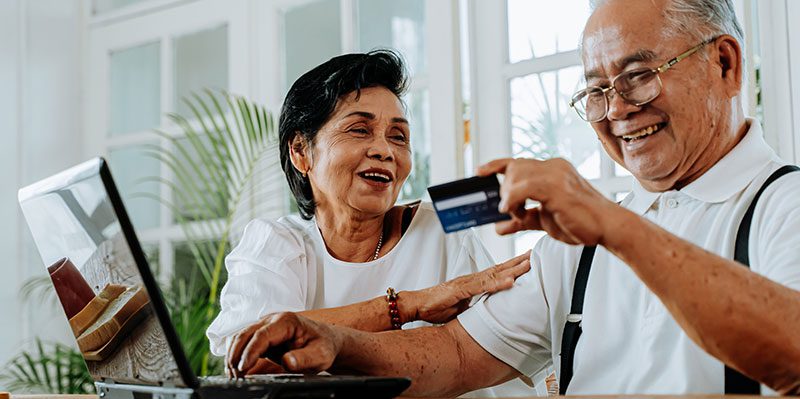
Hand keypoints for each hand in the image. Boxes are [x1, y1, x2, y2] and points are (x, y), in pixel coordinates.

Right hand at [226, 312, 341, 377]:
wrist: (325, 340)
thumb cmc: (323, 346)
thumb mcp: (320, 355)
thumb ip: (304, 358)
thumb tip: (288, 361)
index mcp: (287, 321)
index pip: (262, 335)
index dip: (250, 352)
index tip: (243, 368)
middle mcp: (273, 320)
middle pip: (245, 334)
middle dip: (236, 355)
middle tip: (235, 377)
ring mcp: (265, 326)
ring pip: (240, 337)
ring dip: (233, 355)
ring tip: (234, 376)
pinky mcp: (262, 335)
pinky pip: (243, 342)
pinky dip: (236, 355)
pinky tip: (236, 370)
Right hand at [403, 251, 530, 323]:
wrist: (415, 305)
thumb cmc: (435, 306)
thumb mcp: (462, 308)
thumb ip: (476, 305)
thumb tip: (489, 310)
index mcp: (473, 282)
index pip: (497, 272)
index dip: (514, 266)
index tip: (529, 261)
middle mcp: (471, 279)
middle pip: (499, 268)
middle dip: (519, 261)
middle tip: (537, 254)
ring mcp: (466, 282)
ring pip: (494, 274)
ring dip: (512, 269)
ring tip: (529, 264)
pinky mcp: (459, 290)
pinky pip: (481, 286)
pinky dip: (497, 284)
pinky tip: (509, 282)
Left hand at [477, 158, 617, 245]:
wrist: (607, 228)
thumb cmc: (581, 222)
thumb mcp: (543, 220)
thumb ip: (521, 220)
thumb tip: (499, 226)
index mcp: (552, 170)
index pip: (518, 161)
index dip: (496, 165)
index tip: (479, 172)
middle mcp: (553, 166)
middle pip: (513, 167)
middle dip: (504, 190)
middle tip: (510, 211)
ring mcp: (556, 174)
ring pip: (515, 175)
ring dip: (509, 198)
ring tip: (518, 214)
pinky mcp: (556, 187)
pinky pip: (523, 188)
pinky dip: (513, 200)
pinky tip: (513, 211)